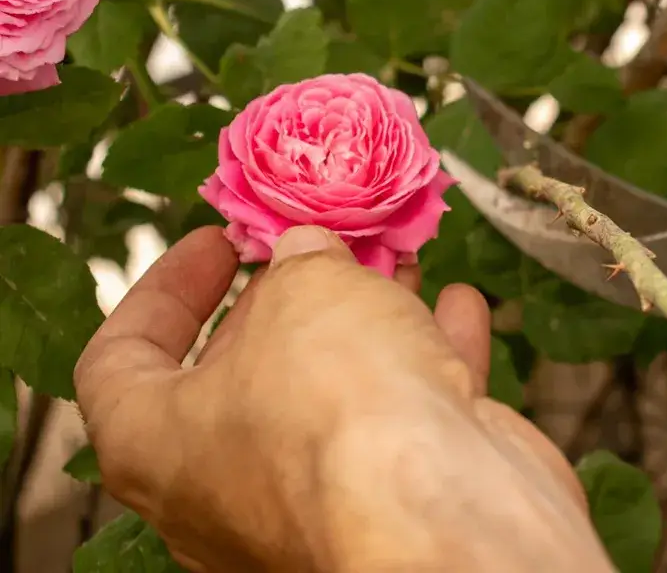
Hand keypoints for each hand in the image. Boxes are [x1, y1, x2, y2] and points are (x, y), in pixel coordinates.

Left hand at [74, 224, 614, 572]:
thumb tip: (307, 255)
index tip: (217, 242)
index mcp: (156, 445)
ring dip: (371, 321)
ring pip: (336, 392)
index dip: (166, 288)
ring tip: (397, 264)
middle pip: (243, 372)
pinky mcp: (393, 504)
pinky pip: (405, 420)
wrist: (441, 512)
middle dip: (290, 298)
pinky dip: (430, 357)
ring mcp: (314, 502)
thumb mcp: (301, 289)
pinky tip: (458, 307)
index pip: (120, 360)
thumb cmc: (335, 406)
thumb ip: (296, 262)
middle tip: (322, 247)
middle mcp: (225, 488)